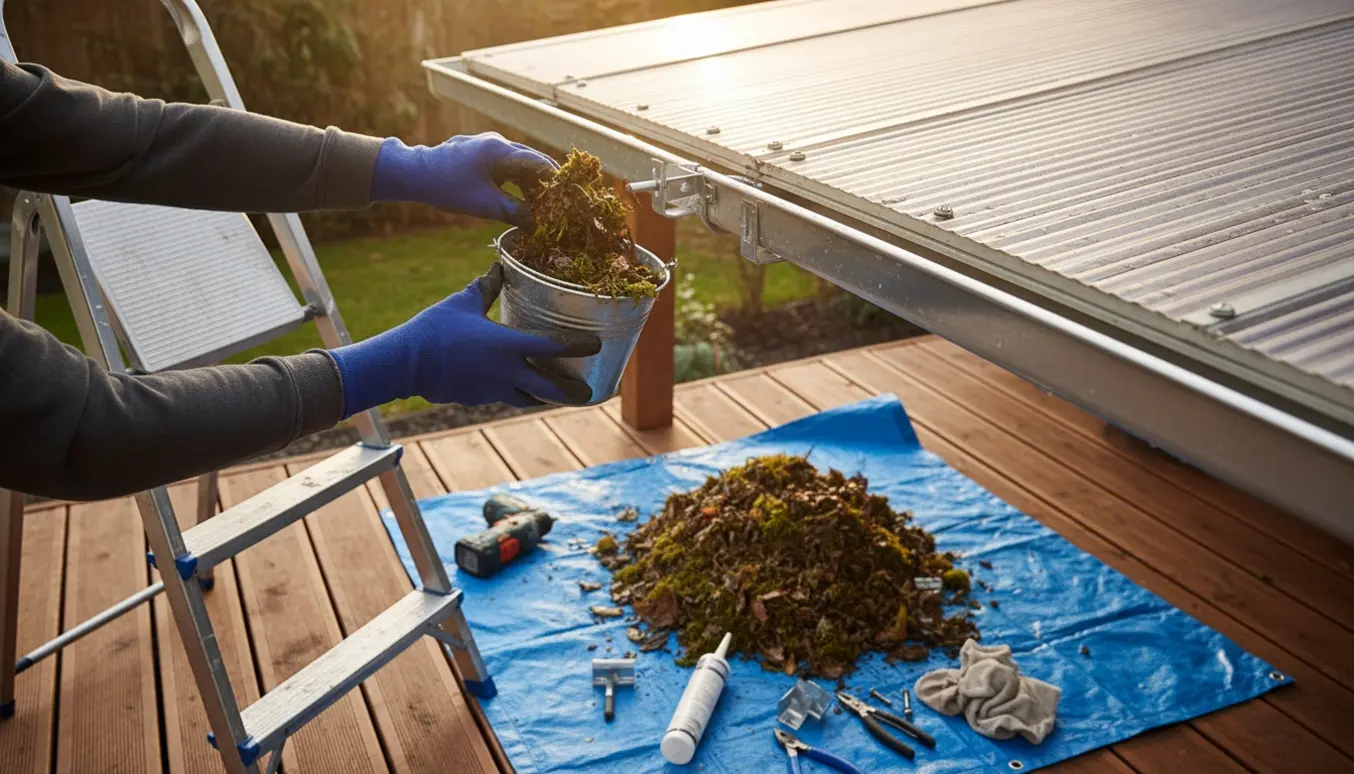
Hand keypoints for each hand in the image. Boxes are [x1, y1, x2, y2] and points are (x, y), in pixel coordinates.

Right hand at [328, 263, 599, 415]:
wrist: (406, 363)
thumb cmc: (435, 329)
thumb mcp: (463, 303)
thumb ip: (486, 287)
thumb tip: (499, 267)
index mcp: (508, 345)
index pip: (553, 348)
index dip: (578, 346)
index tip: (596, 345)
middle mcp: (506, 372)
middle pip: (548, 389)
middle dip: (569, 393)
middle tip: (586, 393)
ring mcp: (492, 389)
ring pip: (526, 398)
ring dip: (542, 397)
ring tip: (553, 396)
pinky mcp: (477, 399)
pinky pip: (501, 397)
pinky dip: (512, 393)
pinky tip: (512, 389)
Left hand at [369, 132, 556, 225]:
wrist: (413, 173)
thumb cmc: (448, 187)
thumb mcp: (485, 204)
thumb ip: (515, 212)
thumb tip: (536, 224)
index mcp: (501, 150)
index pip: (539, 162)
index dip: (556, 179)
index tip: (568, 194)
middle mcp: (496, 142)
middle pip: (530, 161)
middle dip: (543, 183)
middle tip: (555, 203)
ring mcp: (485, 145)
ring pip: (516, 163)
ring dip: (528, 183)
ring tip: (537, 204)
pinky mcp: (477, 152)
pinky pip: (503, 165)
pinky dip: (513, 180)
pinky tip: (515, 196)